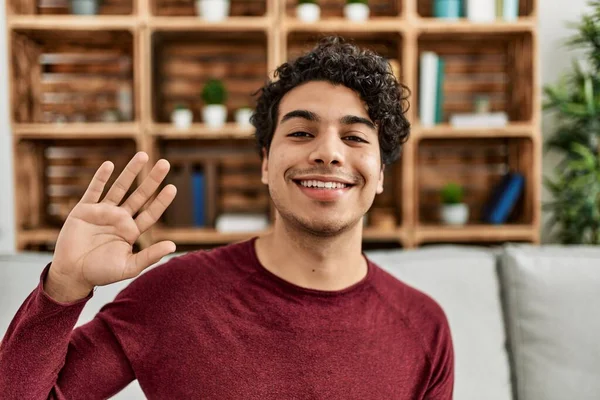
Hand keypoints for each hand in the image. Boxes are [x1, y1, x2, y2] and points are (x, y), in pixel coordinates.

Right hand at [46, 152, 176, 301]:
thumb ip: (150, 255)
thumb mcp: (129, 266)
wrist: (72, 274)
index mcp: (132, 231)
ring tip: (143, 155)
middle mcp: (120, 218)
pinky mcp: (85, 210)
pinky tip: (110, 165)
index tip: (173, 187)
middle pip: (140, 195)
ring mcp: (103, 212)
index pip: (151, 212)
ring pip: (120, 188)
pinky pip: (94, 190)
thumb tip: (173, 246)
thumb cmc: (101, 272)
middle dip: (152, 180)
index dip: (161, 200)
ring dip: (130, 172)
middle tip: (165, 163)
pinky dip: (101, 178)